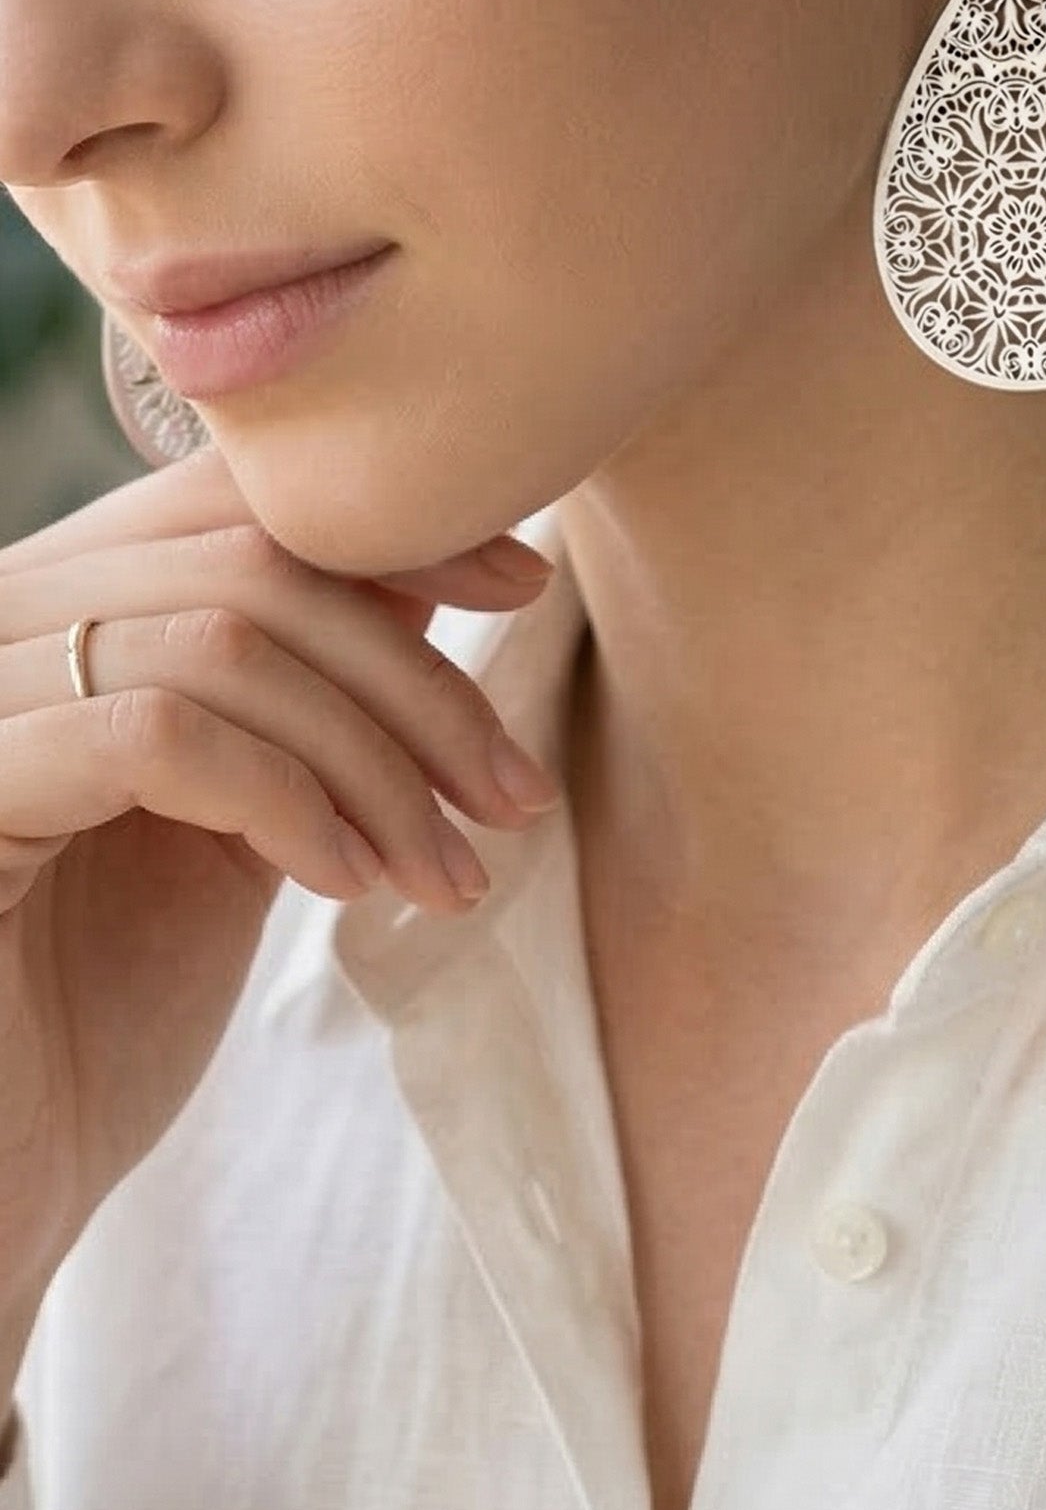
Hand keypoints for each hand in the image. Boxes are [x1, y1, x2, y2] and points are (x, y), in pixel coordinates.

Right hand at [0, 441, 561, 1321]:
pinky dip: (285, 798)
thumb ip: (299, 691)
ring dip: (375, 760)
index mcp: (56, 603)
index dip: (398, 532)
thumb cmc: (100, 1012)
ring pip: (223, 640)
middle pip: (253, 562)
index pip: (239, 496)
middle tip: (514, 794)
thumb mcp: (235, 817)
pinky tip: (342, 884)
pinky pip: (156, 734)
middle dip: (417, 679)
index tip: (525, 590)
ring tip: (443, 874)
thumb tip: (430, 572)